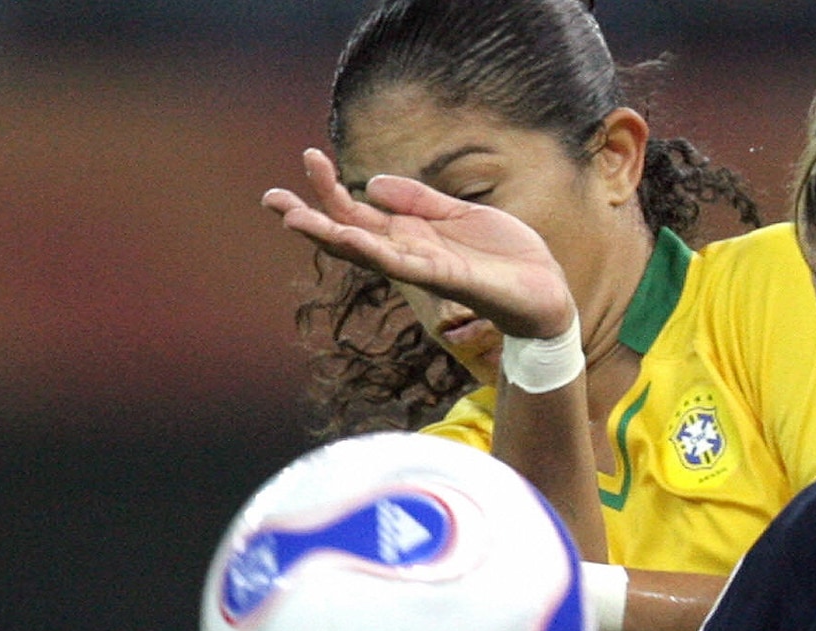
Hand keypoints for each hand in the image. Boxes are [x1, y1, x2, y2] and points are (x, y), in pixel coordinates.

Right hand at [262, 148, 575, 339]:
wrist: (545, 289)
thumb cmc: (504, 255)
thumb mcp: (458, 214)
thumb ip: (418, 200)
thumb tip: (372, 185)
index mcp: (411, 236)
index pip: (358, 213)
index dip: (331, 188)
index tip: (307, 157)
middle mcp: (409, 254)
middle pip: (349, 233)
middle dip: (310, 216)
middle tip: (270, 198)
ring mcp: (424, 269)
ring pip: (367, 252)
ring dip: (331, 236)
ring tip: (295, 218)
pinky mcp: (448, 279)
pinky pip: (405, 265)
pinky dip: (377, 251)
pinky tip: (352, 238)